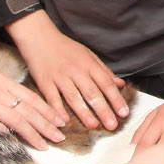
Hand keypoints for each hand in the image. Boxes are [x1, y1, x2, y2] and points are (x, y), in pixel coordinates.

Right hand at [0, 63, 65, 147]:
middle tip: (60, 136)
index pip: (31, 97)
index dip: (47, 110)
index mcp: (0, 81)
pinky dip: (12, 136)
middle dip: (47, 124)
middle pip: (29, 110)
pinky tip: (22, 145)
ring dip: (35, 134)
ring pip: (19, 120)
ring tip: (46, 144)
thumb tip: (11, 104)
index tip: (59, 119)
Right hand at [7, 12, 126, 128]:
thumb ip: (104, 70)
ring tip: (93, 126)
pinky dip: (58, 110)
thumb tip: (120, 84)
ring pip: (73, 97)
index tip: (124, 113)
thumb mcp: (87, 54)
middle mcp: (75, 70)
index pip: (106, 83)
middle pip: (92, 92)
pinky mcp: (44, 82)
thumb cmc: (65, 47)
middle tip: (112, 125)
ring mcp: (59, 76)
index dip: (116, 99)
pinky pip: (52, 98)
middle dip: (103, 110)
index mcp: (88, 64)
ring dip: (84, 113)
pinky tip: (65, 122)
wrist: (39, 37)